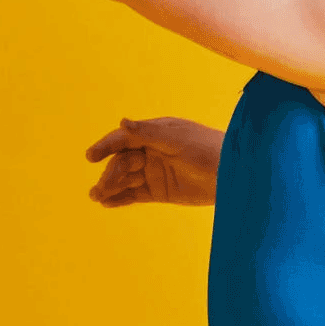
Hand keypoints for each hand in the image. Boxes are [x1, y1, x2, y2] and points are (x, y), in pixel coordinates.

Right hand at [86, 118, 222, 206]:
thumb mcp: (177, 139)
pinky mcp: (160, 191)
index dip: (106, 146)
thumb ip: (148, 132)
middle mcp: (152, 151)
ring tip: (96, 196)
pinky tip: (107, 203)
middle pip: (122, 161)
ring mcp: (155, 172)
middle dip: (109, 173)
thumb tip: (122, 122)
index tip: (91, 156)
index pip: (124, 139)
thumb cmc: (208, 149)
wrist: (234, 175)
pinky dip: (121, 198)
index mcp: (155, 133)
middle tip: (100, 187)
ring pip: (126, 179)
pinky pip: (135, 194)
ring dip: (110, 186)